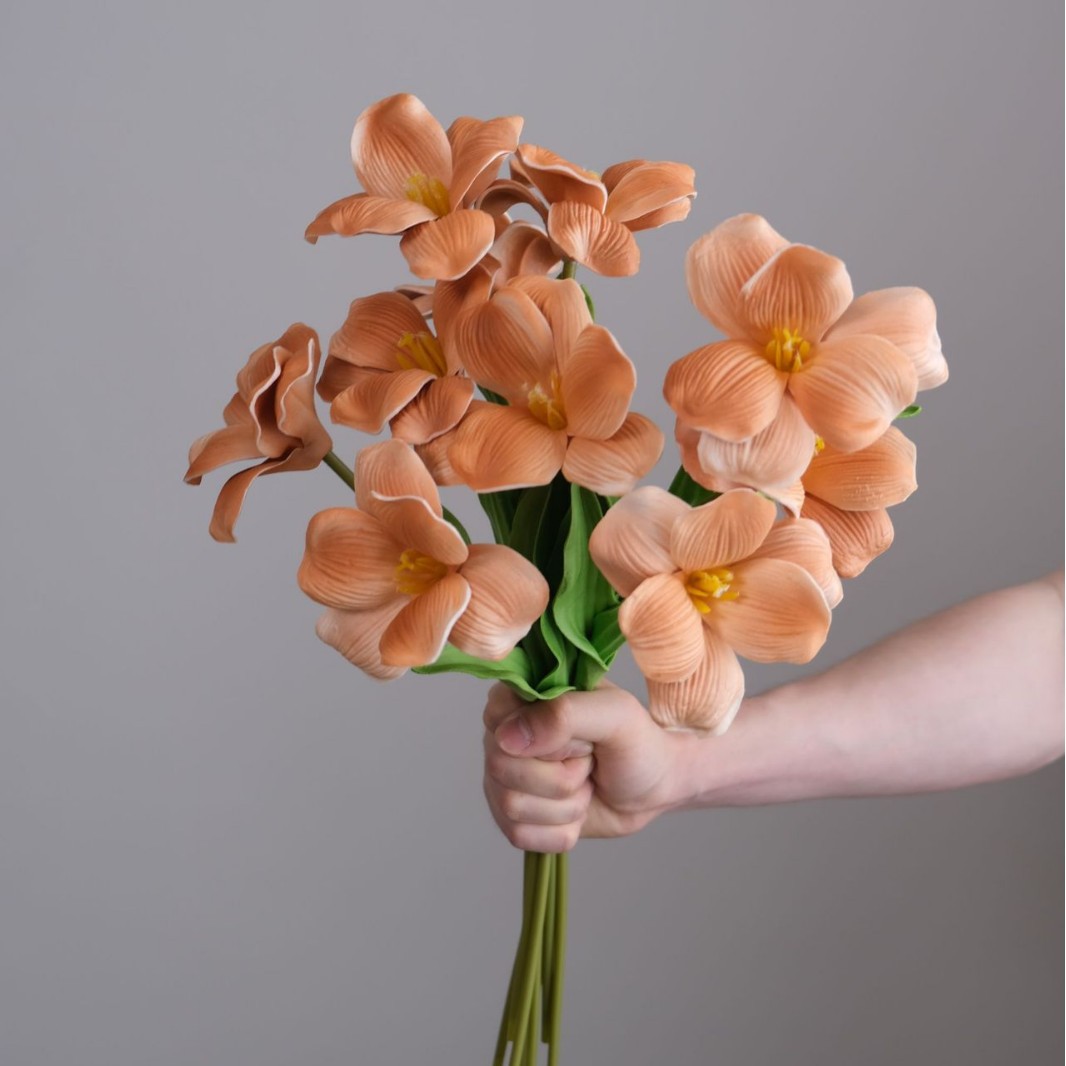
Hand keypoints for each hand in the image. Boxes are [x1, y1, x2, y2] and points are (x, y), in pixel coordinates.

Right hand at [482, 682, 686, 851]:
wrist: (653, 788)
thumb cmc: (637, 743)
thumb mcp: (615, 714)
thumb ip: (565, 713)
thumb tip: (508, 737)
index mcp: (521, 697)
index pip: (499, 720)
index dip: (545, 740)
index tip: (581, 737)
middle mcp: (503, 736)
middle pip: (502, 768)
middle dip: (562, 776)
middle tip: (589, 762)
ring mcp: (504, 778)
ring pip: (511, 806)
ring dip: (566, 804)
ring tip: (586, 784)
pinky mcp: (512, 816)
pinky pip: (520, 835)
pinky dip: (561, 830)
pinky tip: (577, 810)